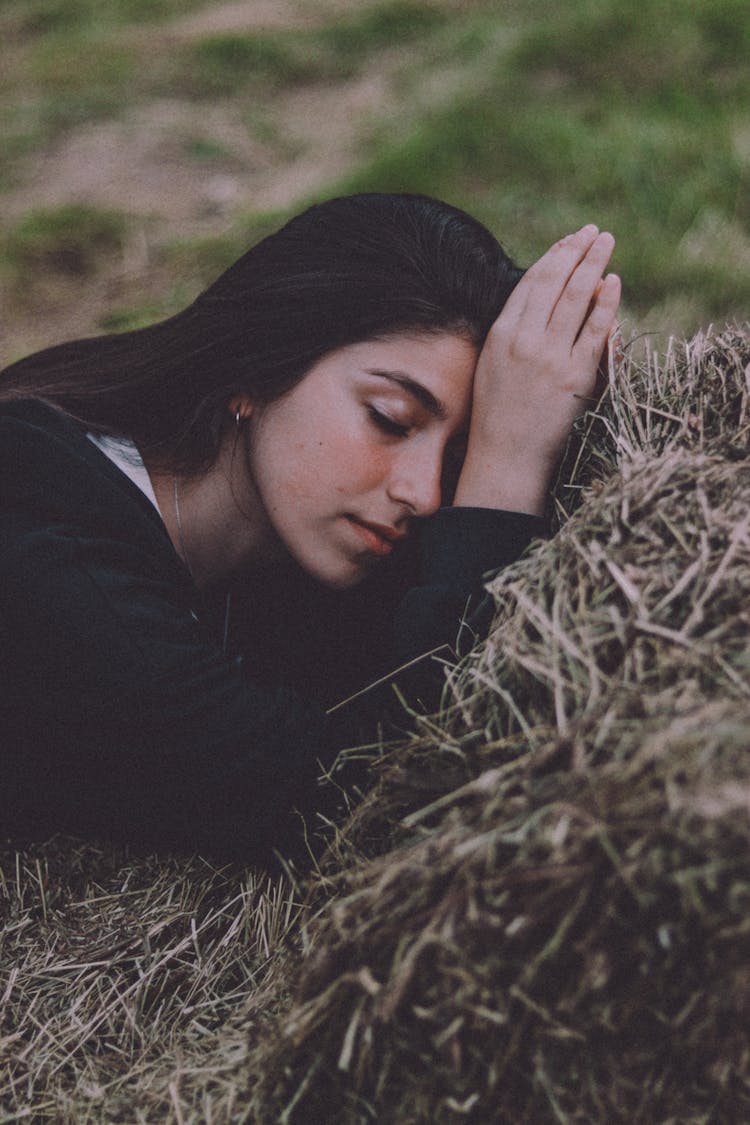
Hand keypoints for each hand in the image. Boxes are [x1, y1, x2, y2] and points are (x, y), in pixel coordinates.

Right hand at [453, 225, 620, 515]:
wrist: (505, 457)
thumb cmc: (496, 416)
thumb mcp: (491, 365)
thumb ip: (511, 333)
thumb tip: (537, 305)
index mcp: (500, 334)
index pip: (530, 283)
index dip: (552, 258)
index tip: (567, 242)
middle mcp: (524, 340)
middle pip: (554, 282)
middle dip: (575, 250)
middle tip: (592, 232)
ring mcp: (550, 356)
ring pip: (575, 297)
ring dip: (593, 263)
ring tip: (605, 242)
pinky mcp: (574, 374)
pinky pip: (594, 330)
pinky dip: (605, 302)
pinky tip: (613, 282)